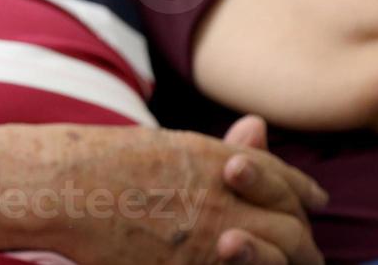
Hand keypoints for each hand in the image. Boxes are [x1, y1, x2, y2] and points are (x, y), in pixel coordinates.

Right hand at [53, 119, 326, 264]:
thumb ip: (220, 146)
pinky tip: (238, 262)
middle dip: (302, 240)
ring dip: (281, 260)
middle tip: (306, 247)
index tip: (314, 201)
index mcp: (219, 162)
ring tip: (286, 264)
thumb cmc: (107, 161)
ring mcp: (208, 242)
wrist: (63, 187)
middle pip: (290, 230)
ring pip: (272, 258)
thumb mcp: (170, 146)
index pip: (284, 182)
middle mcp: (223, 202)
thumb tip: (259, 127)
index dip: (303, 193)